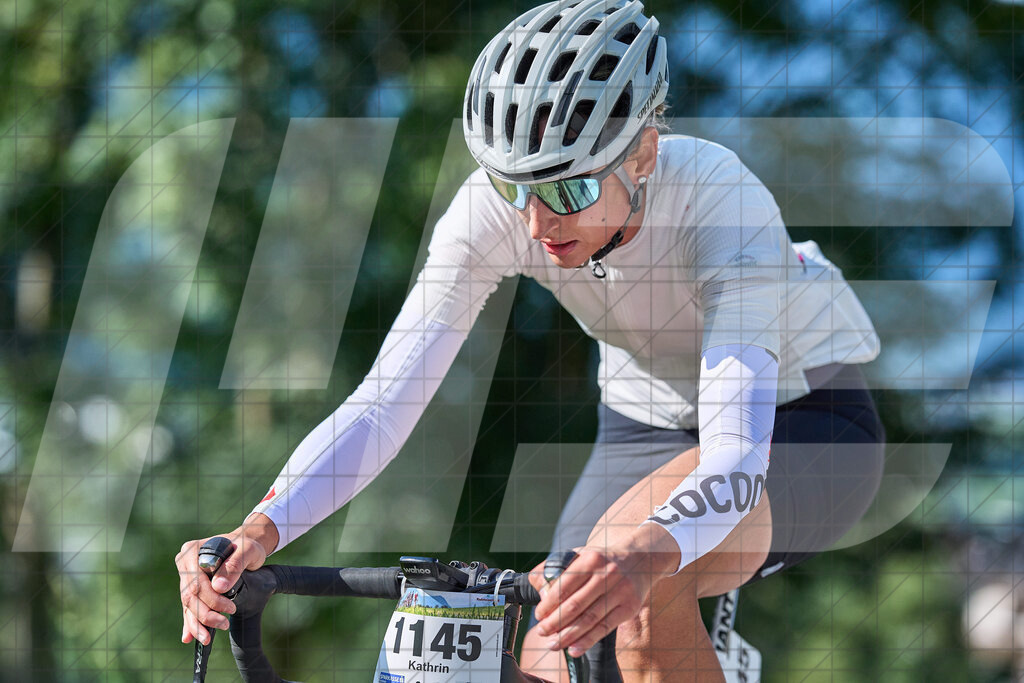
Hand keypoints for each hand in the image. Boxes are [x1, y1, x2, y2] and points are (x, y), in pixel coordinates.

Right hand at [175, 513, 278, 644]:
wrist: (244, 545)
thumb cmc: (246, 545)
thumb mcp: (247, 550)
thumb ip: (234, 565)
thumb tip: (219, 587)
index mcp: (193, 551)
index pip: (197, 582)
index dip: (211, 599)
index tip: (230, 608)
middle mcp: (185, 563)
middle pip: (190, 596)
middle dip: (205, 615)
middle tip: (224, 624)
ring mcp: (186, 576)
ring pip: (187, 605)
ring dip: (196, 624)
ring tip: (206, 639)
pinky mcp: (191, 587)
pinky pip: (188, 607)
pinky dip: (189, 622)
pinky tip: (189, 637)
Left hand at [528, 525, 679, 657]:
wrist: (641, 560)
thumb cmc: (604, 560)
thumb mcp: (582, 554)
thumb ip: (557, 567)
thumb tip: (537, 585)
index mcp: (591, 559)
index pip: (565, 585)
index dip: (549, 603)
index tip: (539, 615)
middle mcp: (607, 574)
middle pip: (576, 605)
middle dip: (555, 622)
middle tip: (542, 632)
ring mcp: (620, 591)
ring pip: (590, 619)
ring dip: (568, 635)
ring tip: (553, 644)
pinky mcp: (629, 607)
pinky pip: (605, 628)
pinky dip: (588, 641)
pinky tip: (574, 649)